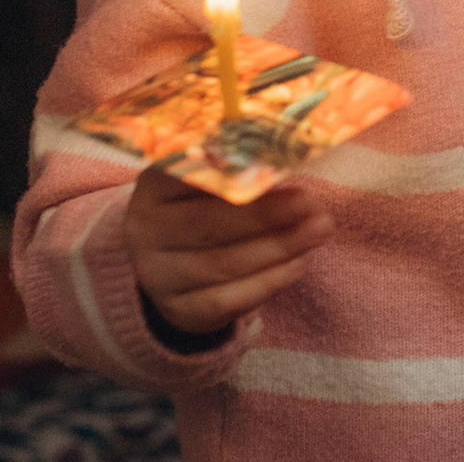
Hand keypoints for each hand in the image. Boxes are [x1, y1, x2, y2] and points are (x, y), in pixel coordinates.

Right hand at [125, 167, 334, 337]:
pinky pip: (226, 300)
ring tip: (319, 229)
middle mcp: (144, 229)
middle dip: (267, 214)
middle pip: (207, 223)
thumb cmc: (207, 209)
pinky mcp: (178, 309)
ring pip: (222, 264)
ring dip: (279, 247)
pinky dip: (268, 281)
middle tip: (312, 203)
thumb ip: (242, 169)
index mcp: (152, 184)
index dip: (234, 171)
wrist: (177, 268)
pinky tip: (298, 263)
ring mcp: (157, 274)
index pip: (188, 175)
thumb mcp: (211, 181)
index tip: (280, 163)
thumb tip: (291, 155)